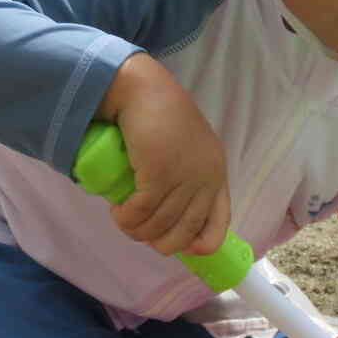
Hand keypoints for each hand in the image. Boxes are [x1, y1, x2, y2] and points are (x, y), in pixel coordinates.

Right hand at [97, 56, 230, 255]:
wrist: (144, 90)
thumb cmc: (161, 116)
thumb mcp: (186, 149)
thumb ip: (185, 176)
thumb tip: (166, 216)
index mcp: (216, 173)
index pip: (219, 222)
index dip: (201, 243)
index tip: (181, 248)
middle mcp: (205, 178)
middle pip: (185, 231)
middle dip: (160, 242)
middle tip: (140, 234)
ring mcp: (184, 177)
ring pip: (159, 224)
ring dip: (137, 230)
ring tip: (123, 220)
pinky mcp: (159, 173)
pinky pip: (141, 211)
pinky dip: (126, 218)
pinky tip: (118, 212)